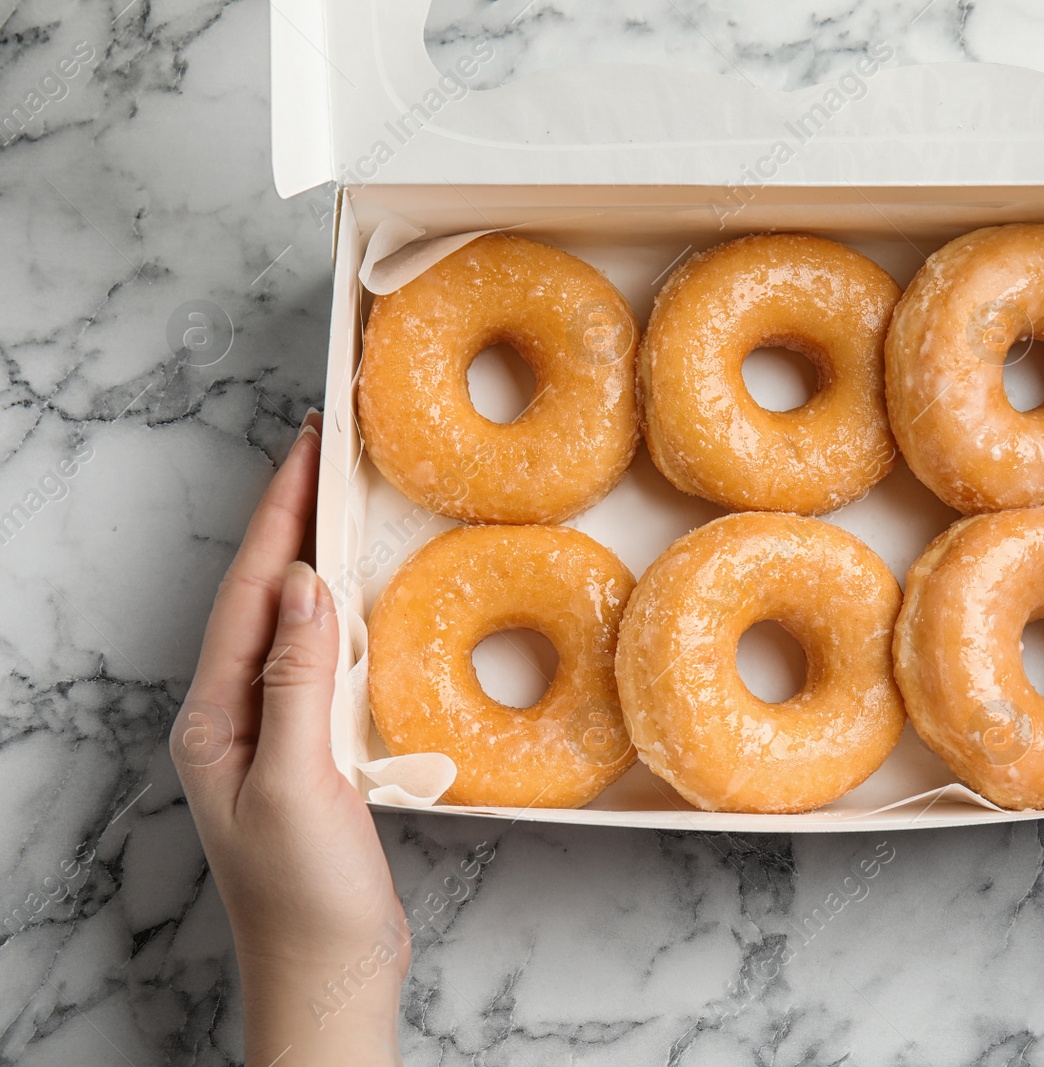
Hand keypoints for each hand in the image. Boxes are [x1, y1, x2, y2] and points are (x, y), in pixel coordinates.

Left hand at [172, 412, 406, 1066]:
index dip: (280, 514)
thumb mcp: (297, 779)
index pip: (250, 592)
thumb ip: (299, 680)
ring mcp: (273, 735)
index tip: (309, 446)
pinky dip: (346, 617)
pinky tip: (368, 602)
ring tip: (348, 505)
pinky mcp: (312, 754)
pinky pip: (324, 663)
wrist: (330, 970)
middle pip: (264, 597)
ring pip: (294, 625)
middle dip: (293, 520)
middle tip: (329, 452)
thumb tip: (308, 586)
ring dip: (318, 560)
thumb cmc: (305, 891)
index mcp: (216, 716)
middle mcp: (235, 716)